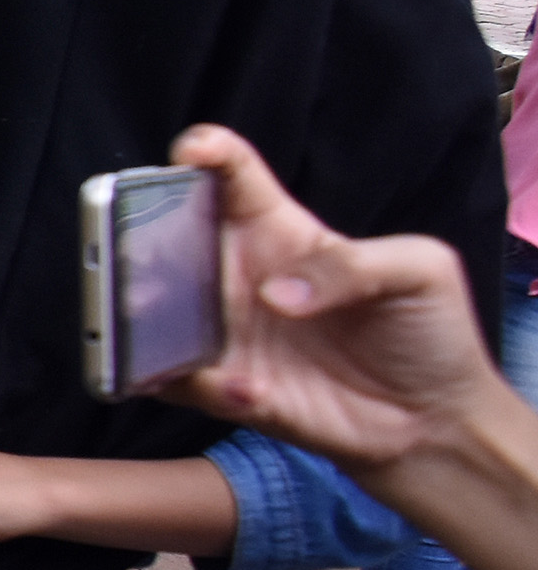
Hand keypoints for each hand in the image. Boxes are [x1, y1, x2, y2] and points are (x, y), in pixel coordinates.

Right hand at [153, 124, 505, 474]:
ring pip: (154, 314)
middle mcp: (242, 279)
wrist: (434, 418)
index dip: (206, 152)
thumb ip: (353, 266)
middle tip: (135, 250)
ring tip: (161, 329)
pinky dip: (201, 385)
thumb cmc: (429, 329)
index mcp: (282, 234)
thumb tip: (274, 295)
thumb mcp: (418, 271)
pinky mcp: (229, 390)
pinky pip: (182, 383)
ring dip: (141, 317)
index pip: (232, 179)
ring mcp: (230, 335)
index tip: (190, 151)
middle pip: (169, 242)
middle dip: (137, 238)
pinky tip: (251, 391)